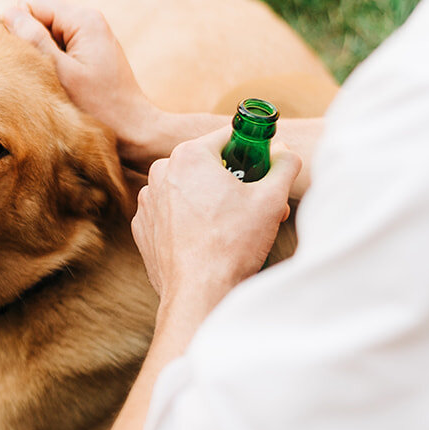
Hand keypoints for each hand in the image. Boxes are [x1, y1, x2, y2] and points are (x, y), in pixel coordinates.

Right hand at [3, 0, 170, 168]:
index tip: (34, 61)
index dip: (22, 30)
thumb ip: (34, 40)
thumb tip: (8, 12)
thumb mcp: (61, 74)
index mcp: (83, 19)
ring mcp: (91, 33)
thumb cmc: (100, 107)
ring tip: (56, 81)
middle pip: (38, 16)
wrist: (133, 129)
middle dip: (32, 41)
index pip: (29, 3)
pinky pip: (59, 45)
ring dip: (43, 55)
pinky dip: (54, 62)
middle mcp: (89, 19)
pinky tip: (63, 83)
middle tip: (45, 74)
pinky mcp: (90, 49)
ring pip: (46, 32)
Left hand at [131, 128, 301, 319]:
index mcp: (189, 155)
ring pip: (191, 189)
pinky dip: (190, 221)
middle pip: (210, 164)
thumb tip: (285, 153)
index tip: (265, 173)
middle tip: (256, 206)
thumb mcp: (272, 199)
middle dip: (236, 181)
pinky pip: (173, 213)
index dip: (255, 153)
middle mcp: (161, 172)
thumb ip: (285, 165)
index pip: (231, 137)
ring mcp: (148, 201)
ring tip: (235, 227)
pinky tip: (208, 240)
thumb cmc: (234, 244)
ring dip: (213, 201)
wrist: (199, 292)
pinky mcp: (143, 227)